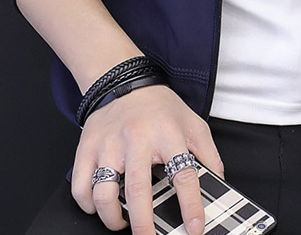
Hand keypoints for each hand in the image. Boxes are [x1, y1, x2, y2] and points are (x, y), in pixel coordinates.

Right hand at [71, 85, 223, 232]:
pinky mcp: (87, 148)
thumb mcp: (192, 122)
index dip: (190, 206)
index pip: (183, 175)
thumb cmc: (159, 107)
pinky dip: (87, 205)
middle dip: (144, 224)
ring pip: (104, 192)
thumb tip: (219, 184)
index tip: (194, 228)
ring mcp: (109, 144)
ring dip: (112, 218)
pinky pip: (81, 186)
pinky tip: (100, 206)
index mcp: (167, 133)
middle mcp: (137, 138)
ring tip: (123, 223)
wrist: (124, 81)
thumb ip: (208, 154)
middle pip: (137, 189)